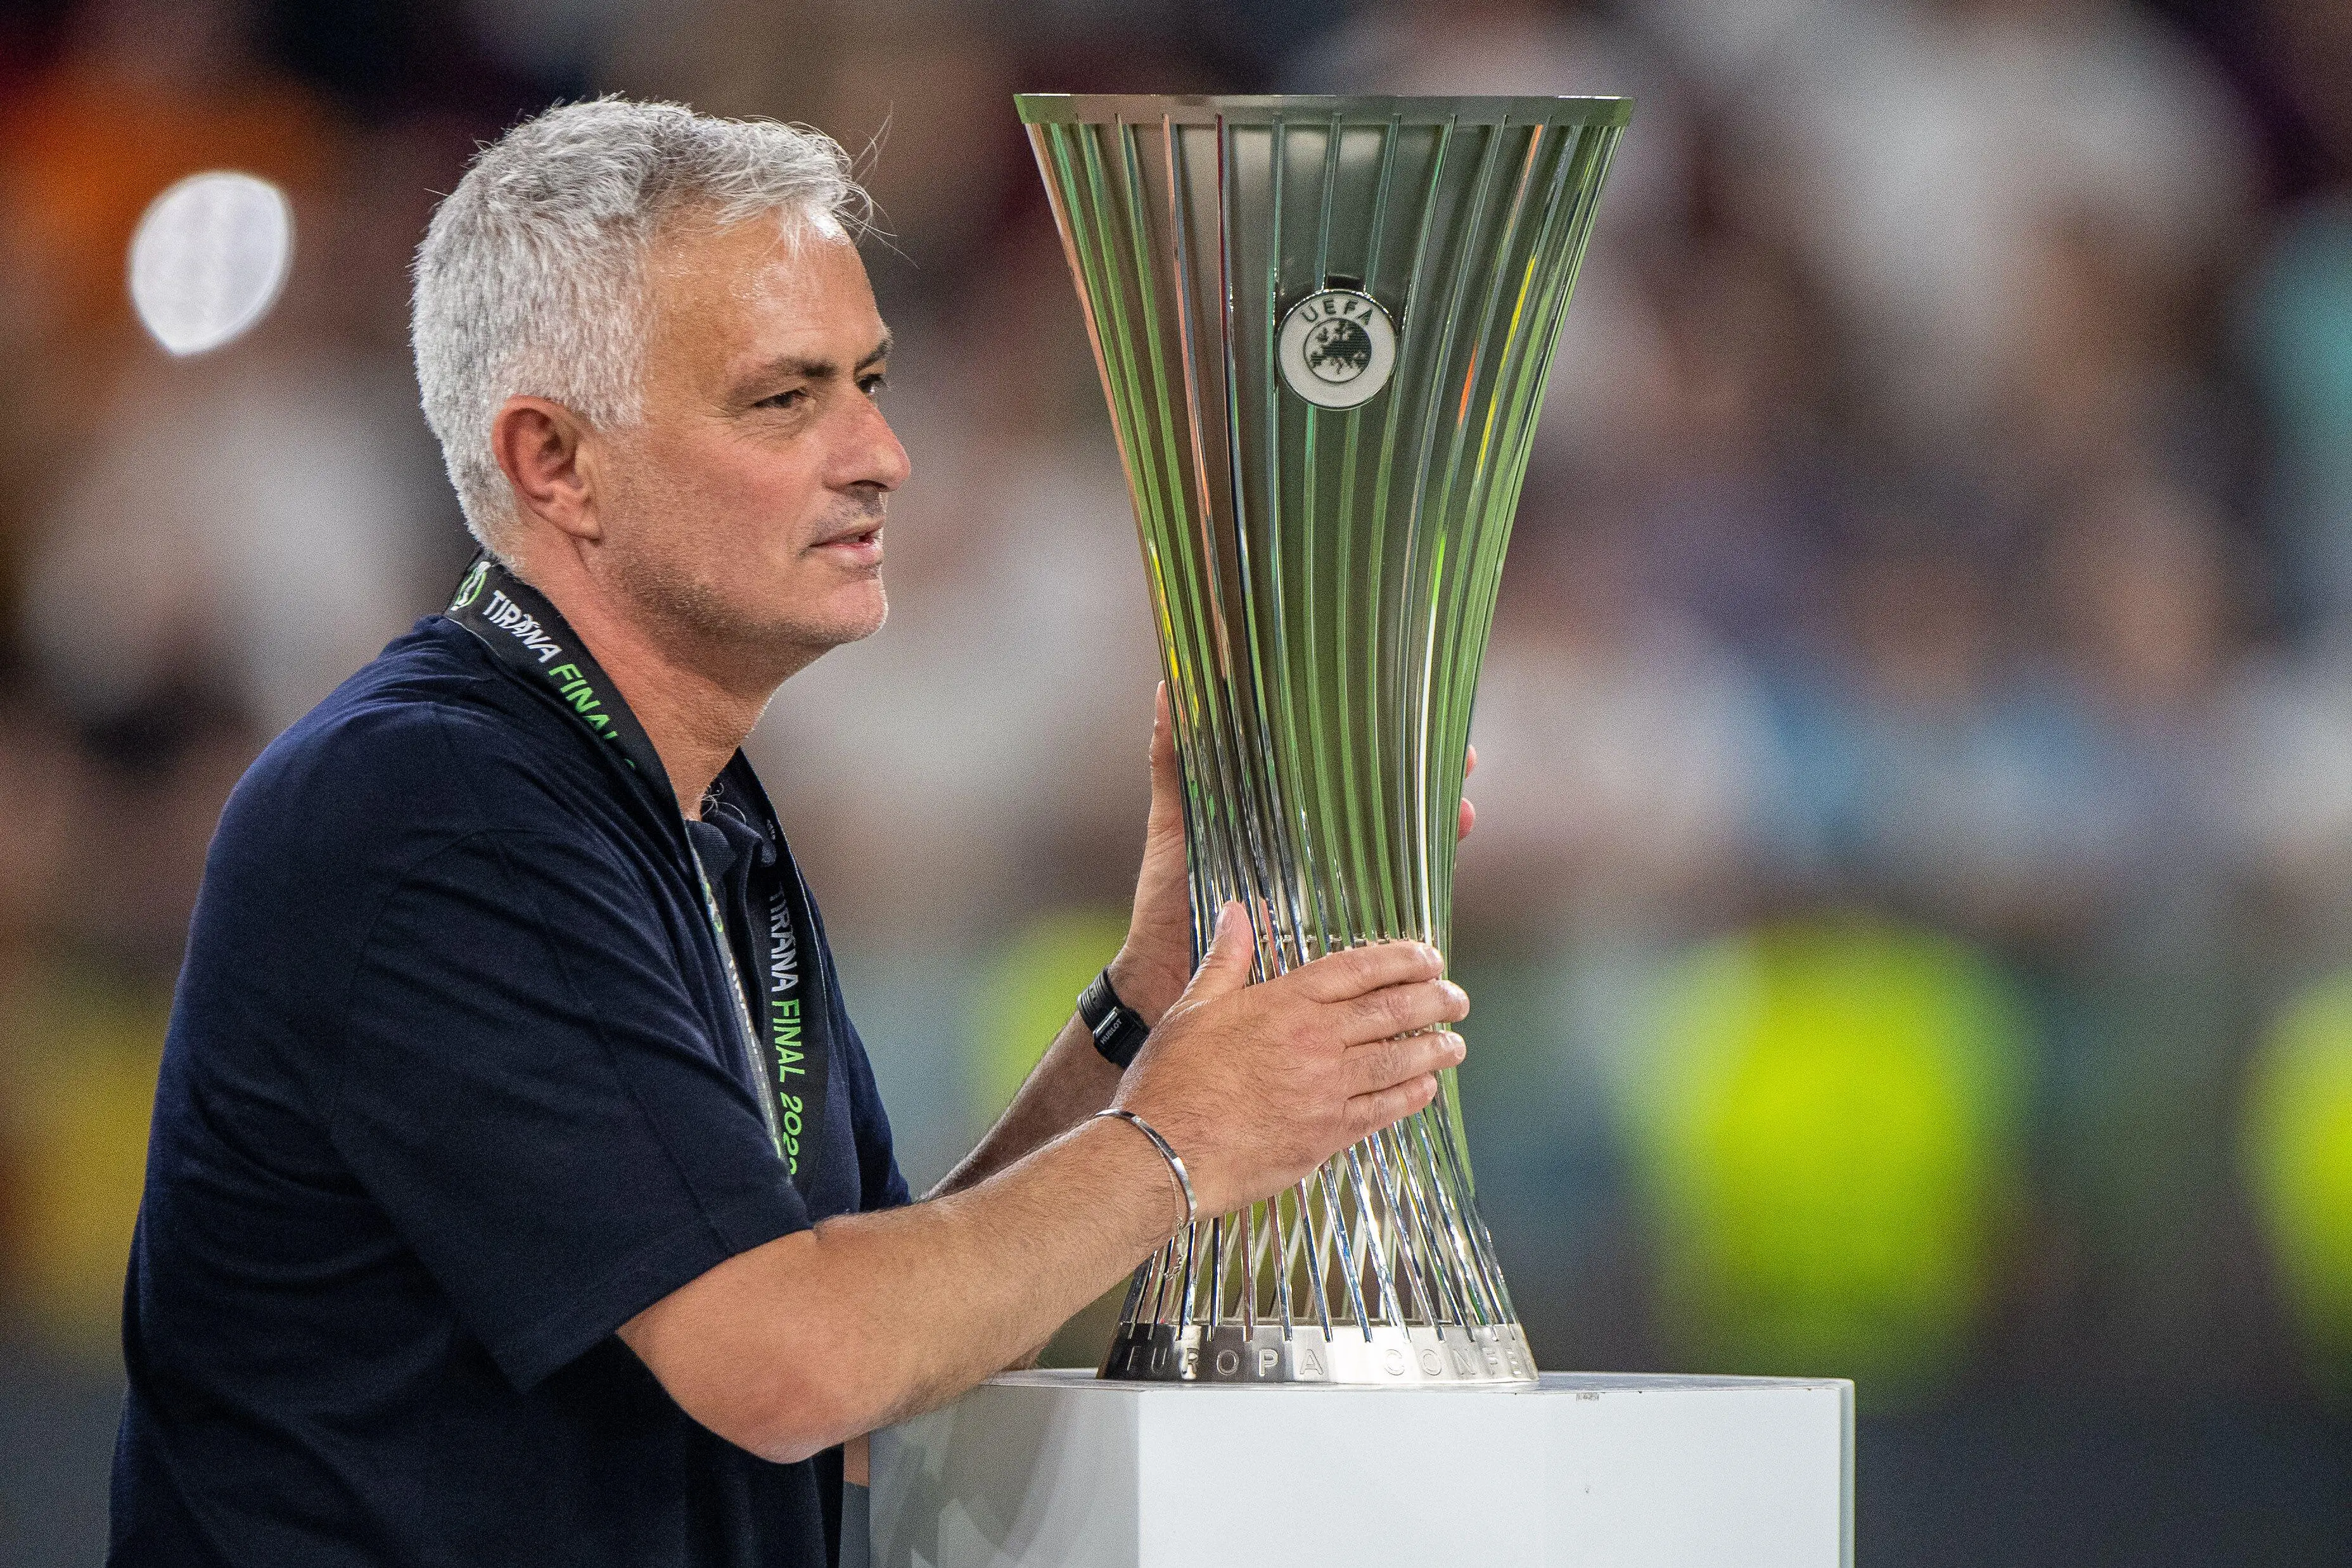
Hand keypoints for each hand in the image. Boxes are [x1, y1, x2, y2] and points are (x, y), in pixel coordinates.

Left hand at [1107, 687, 1480, 1025]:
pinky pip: (1383, 912)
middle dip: (1426, 784)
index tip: (1417, 716)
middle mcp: (1311, 853)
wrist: (1162, 976)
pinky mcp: (1330, 937)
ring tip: (1463, 814)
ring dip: (1435, 834)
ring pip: (1394, 856)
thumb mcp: (1171, 825)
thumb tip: (1166, 690)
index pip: (1343, 775)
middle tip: (1459, 762)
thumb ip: (1173, 766)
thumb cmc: (1165, 900)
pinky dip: (1416, 897)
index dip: (1383, 746)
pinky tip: (1438, 880)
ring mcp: (1325, 893)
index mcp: (1280, 822)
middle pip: (1382, 810)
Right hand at [1112, 903, 1468, 1220]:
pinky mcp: (1326, 1135)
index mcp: (1284, 1003)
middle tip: (1457, 998)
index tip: (1430, 957)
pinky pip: (1382, 1112)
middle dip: (1433, 1002)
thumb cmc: (1171, 1079)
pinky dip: (1410, 1097)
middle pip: (1390, 1013)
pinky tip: (1425, 1089)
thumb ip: (1225, 959)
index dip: (1401, 960)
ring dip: (1433, 1050)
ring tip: (1455, 1043)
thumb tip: (1235, 911)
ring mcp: (1326, 1091)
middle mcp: (1315, 1043)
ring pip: (1397, 1062)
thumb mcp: (1194, 1007)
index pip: (1358, 970)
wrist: (1166, 1152)